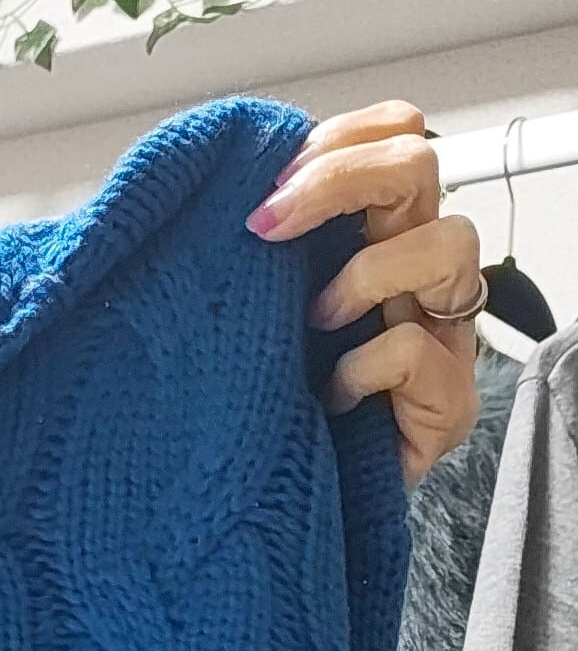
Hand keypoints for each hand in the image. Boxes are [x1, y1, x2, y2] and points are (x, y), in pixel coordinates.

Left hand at [245, 102, 481, 487]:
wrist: (269, 515)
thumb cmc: (254, 410)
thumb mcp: (237, 313)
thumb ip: (240, 250)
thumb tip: (200, 185)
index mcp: (369, 238)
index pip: (392, 136)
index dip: (337, 141)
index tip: (260, 186)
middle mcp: (413, 275)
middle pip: (420, 167)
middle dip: (340, 180)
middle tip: (266, 226)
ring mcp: (439, 336)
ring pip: (450, 244)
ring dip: (367, 272)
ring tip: (313, 322)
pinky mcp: (444, 405)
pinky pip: (415, 349)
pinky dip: (362, 366)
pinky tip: (327, 397)